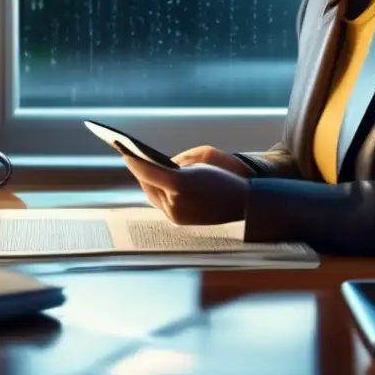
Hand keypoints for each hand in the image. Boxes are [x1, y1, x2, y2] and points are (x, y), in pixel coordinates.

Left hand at [114, 142, 249, 224]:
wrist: (248, 203)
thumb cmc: (227, 175)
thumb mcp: (204, 157)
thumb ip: (180, 160)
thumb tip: (165, 165)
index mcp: (180, 183)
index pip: (148, 171)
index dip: (135, 161)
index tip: (126, 152)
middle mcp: (175, 202)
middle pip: (148, 184)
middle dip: (140, 171)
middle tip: (131, 157)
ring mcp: (176, 214)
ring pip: (153, 196)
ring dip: (147, 182)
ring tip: (139, 169)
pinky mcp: (180, 221)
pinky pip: (162, 204)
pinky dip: (158, 192)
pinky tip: (154, 183)